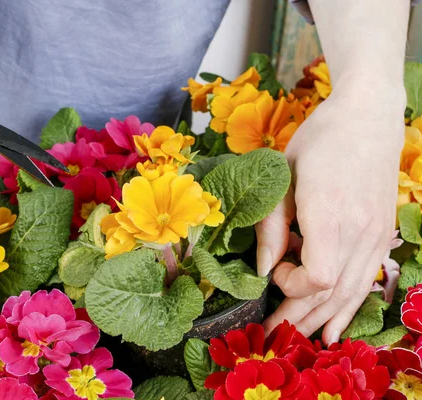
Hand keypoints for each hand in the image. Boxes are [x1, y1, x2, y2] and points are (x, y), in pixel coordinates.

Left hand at [256, 82, 405, 343]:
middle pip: (333, 292)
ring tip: (301, 340)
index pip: (319, 277)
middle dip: (299, 317)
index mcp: (329, 213)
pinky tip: (336, 328)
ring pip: (353, 292)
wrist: (368, 118)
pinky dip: (350, 306)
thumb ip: (271, 224)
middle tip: (273, 335)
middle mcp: (360, 230)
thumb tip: (263, 268)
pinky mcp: (383, 234)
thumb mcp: (282, 176)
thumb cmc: (319, 141)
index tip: (274, 270)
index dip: (292, 284)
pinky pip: (367, 280)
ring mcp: (377, 235)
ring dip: (324, 318)